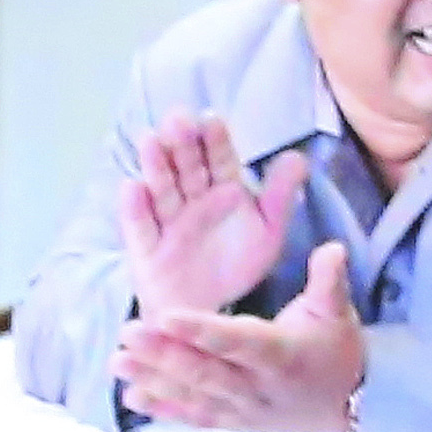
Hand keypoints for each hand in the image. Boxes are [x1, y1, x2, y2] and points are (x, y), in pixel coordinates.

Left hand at [112, 241, 366, 431]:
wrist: (348, 405)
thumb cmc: (336, 350)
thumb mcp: (338, 312)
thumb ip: (329, 281)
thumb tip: (333, 247)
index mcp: (282, 356)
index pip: (237, 342)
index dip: (202, 331)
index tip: (165, 315)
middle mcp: (258, 388)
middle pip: (206, 372)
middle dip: (164, 354)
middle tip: (128, 332)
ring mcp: (243, 410)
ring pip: (194, 396)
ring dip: (154, 379)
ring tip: (117, 361)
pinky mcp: (232, 423)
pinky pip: (195, 417)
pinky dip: (164, 409)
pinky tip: (131, 396)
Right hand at [114, 114, 304, 320]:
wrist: (207, 310)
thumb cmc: (235, 263)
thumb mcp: (268, 232)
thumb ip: (281, 195)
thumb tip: (299, 158)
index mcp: (223, 189)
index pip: (220, 160)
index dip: (215, 141)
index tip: (212, 120)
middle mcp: (192, 198)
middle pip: (187, 168)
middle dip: (182, 144)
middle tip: (178, 120)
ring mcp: (167, 221)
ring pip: (161, 189)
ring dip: (155, 165)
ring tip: (150, 141)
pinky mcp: (146, 247)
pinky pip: (141, 228)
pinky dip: (135, 209)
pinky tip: (132, 188)